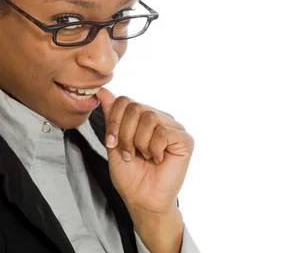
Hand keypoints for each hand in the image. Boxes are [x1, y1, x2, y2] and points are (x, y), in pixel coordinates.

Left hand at [95, 88, 194, 216]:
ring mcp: (174, 127)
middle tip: (130, 154)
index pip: (124, 100)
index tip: (111, 143)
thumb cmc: (130, 175)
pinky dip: (154, 148)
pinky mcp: (185, 140)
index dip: (114, 121)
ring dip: (139, 142)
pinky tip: (158, 159)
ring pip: (149, 117)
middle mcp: (160, 118)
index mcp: (143, 117)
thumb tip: (104, 90)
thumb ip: (112, 117)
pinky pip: (163, 132)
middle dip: (125, 134)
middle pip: (135, 107)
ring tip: (144, 156)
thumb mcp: (114, 143)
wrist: (142, 199)